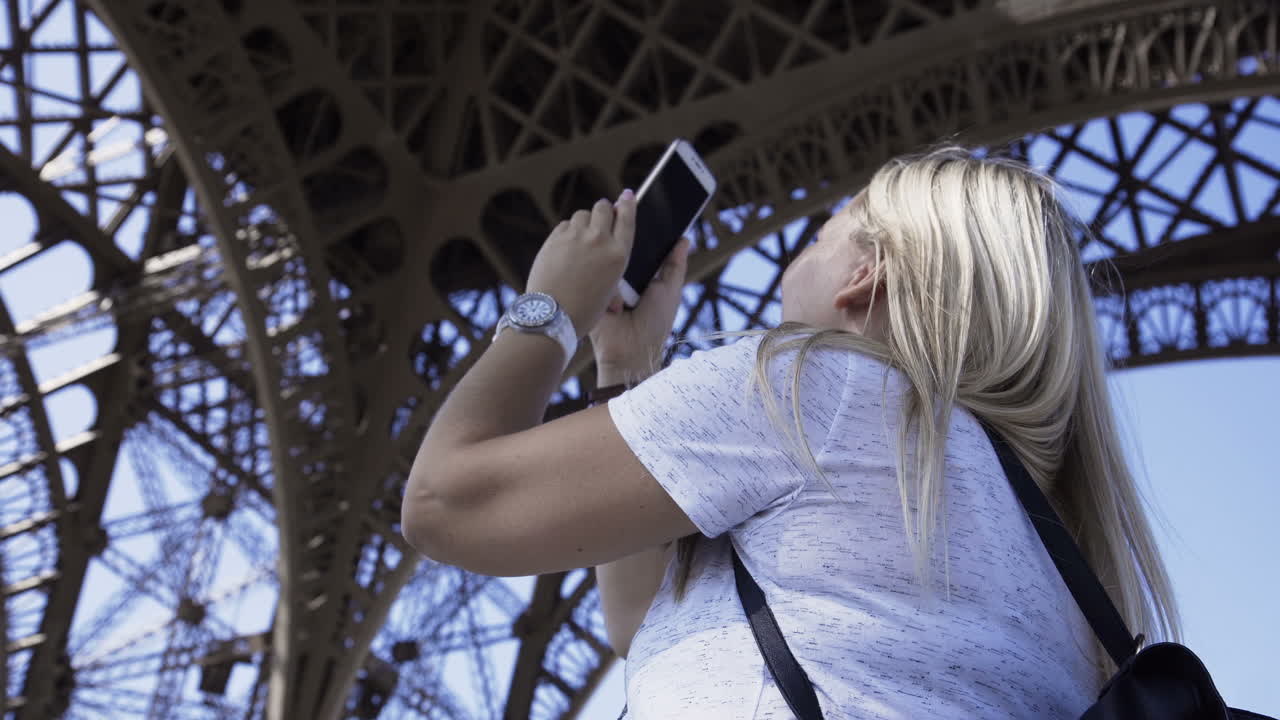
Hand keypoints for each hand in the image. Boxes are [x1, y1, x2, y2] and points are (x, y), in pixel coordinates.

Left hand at [525, 190, 636, 351]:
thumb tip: (609, 249)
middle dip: (603, 211)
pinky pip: (564, 226)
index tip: (628, 195)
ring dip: (584, 223)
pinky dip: (567, 232)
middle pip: (603, 207)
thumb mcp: (609, 287)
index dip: (628, 203)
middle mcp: (599, 240)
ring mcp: (575, 237)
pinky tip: (565, 248)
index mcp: (619, 254)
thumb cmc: (584, 309)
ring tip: (580, 241)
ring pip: (582, 215)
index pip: (627, 218)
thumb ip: (611, 263)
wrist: (553, 316)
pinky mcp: (555, 238)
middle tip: (600, 220)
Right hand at [589, 235, 689, 373]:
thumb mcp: (670, 291)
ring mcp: (605, 286)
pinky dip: (602, 276)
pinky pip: (593, 274)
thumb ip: (674, 266)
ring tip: (618, 267)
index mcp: (643, 277)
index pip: (640, 249)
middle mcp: (623, 279)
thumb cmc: (655, 324)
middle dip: (622, 242)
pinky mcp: (591, 293)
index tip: (637, 215)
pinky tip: (608, 286)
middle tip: (622, 226)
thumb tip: (684, 239)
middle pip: (621, 251)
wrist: (629, 351)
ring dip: (612, 261)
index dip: (640, 234)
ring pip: (606, 260)